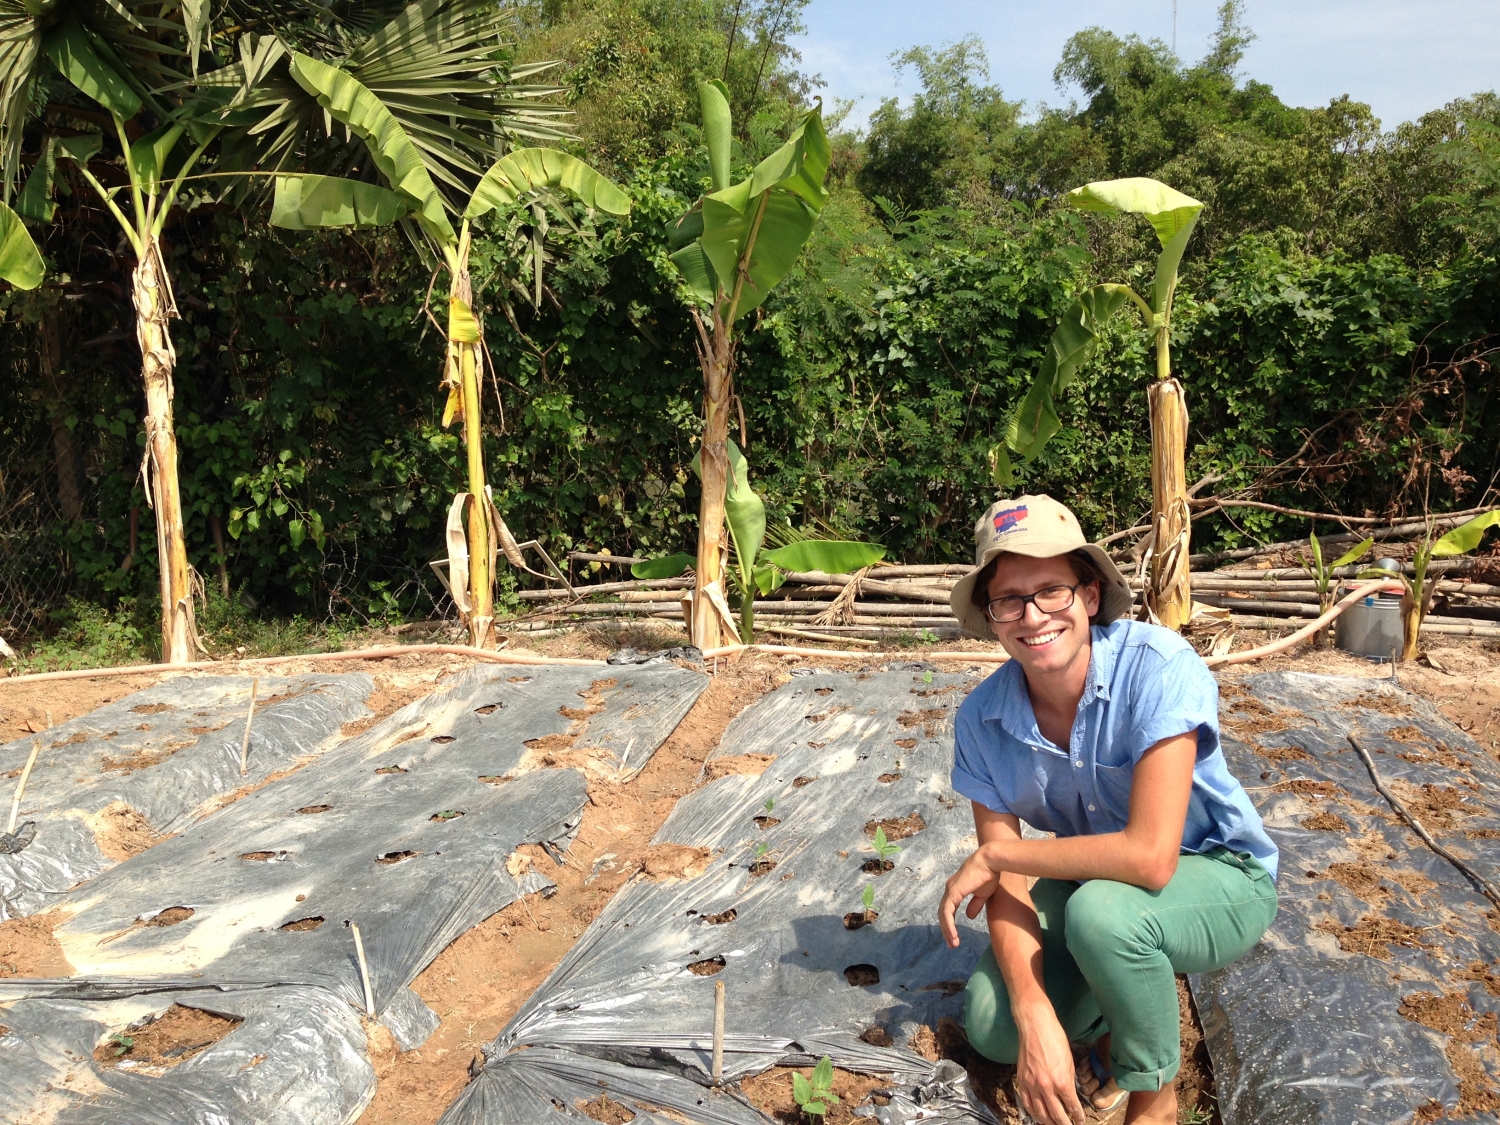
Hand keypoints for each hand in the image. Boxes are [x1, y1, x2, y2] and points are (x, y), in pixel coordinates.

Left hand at [937, 844, 1002, 947]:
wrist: (990, 862)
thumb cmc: (988, 875)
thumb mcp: (982, 894)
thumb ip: (974, 905)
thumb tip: (969, 917)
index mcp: (955, 889)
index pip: (948, 910)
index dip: (950, 924)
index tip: (955, 938)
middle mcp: (950, 890)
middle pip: (943, 914)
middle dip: (947, 930)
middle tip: (952, 944)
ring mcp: (950, 891)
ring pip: (943, 915)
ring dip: (947, 930)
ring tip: (953, 944)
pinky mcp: (953, 893)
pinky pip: (947, 912)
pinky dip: (949, 925)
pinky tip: (953, 935)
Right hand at [1014, 1008, 1084, 1124]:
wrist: (1035, 1025)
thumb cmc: (1055, 1039)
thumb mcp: (1069, 1062)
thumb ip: (1069, 1082)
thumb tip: (1069, 1097)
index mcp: (1062, 1081)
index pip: (1072, 1107)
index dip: (1077, 1117)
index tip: (1080, 1121)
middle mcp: (1046, 1086)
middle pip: (1056, 1115)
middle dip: (1064, 1124)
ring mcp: (1031, 1084)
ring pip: (1040, 1113)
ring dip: (1049, 1123)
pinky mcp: (1021, 1080)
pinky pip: (1027, 1103)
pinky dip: (1033, 1114)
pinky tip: (1038, 1117)